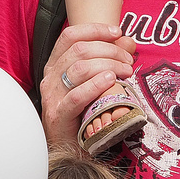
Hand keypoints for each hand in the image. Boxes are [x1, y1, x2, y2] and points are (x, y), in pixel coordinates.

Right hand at [40, 23, 136, 146]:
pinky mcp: (58, 115)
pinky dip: (95, 85)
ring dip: (108, 65)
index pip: (70, 36)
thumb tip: (128, 42)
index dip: (94, 30)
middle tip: (128, 60)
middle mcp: (50, 77)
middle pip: (79, 50)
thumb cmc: (82, 114)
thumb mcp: (95, 82)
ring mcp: (52, 96)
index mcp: (56, 65)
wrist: (69, 149)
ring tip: (126, 71)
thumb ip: (110, 59)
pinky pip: (76, 96)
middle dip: (109, 50)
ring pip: (79, 69)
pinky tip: (111, 81)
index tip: (117, 32)